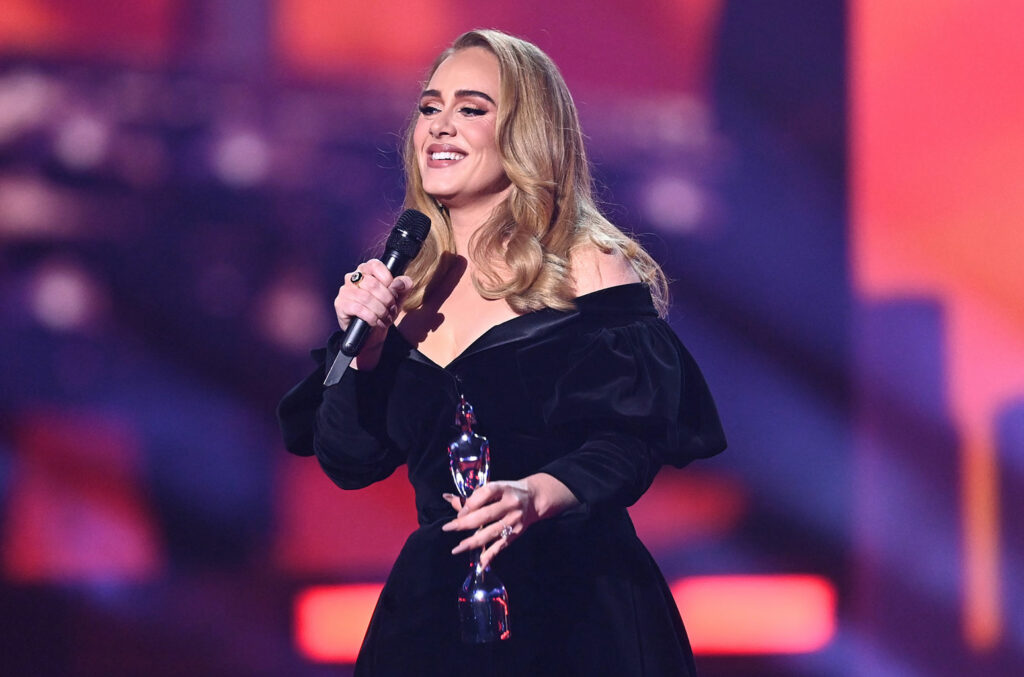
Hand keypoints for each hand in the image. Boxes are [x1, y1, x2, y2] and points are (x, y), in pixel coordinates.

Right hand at [333, 259, 411, 369]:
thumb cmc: (383, 310)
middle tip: (391, 309)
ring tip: (385, 317)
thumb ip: (403, 287)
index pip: (375, 265)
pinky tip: (375, 321)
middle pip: (373, 284)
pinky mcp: (340, 304)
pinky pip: (358, 309)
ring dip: (380, 310)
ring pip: (366, 298)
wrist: (371, 332)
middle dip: (386, 299)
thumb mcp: (398, 298)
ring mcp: (345, 291)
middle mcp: (352, 277)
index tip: (393, 291)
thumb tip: (401, 282)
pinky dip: (371, 317)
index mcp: (366, 270)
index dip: (387, 278)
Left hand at [441, 473, 577, 568]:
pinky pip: (500, 546)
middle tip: (448, 528)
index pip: (485, 493)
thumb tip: (447, 498)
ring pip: (491, 532)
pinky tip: (479, 563)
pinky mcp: (516, 533)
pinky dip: (489, 556)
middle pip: (485, 515)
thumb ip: (472, 496)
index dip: (470, 503)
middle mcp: (510, 504)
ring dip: (473, 542)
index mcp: (503, 488)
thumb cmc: (508, 492)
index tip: (459, 512)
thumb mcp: (494, 488)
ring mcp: (514, 520)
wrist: (534, 499)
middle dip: (465, 523)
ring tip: (457, 549)